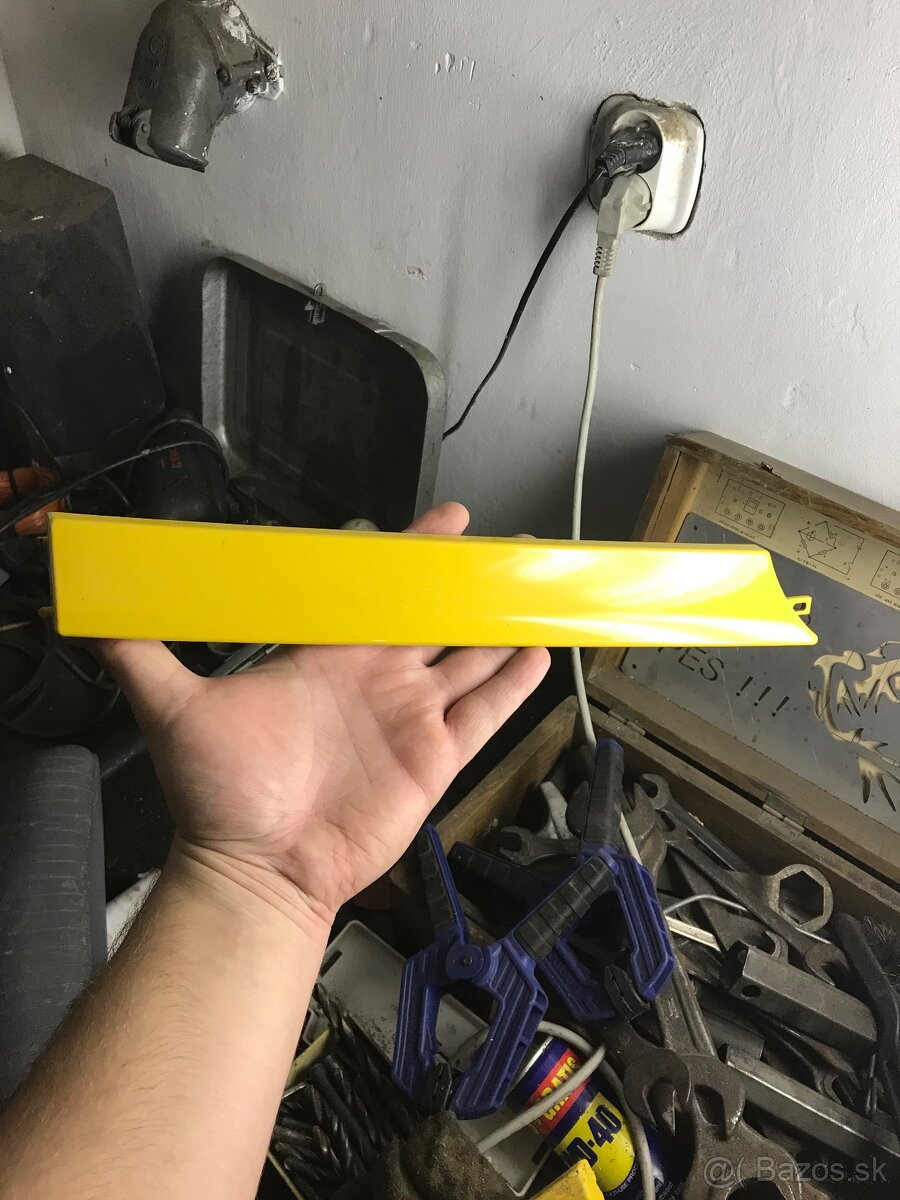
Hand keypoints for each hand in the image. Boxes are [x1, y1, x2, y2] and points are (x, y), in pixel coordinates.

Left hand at [99, 503, 549, 918]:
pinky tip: (537, 655)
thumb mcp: (177, 711)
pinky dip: (513, 686)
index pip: (377, 593)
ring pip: (467, 661)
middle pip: (433, 620)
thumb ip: (142, 656)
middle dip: (469, 585)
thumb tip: (91, 613)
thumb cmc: (221, 794)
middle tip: (508, 548)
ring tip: (534, 594)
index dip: (412, 556)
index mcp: (328, 656)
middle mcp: (374, 680)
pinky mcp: (433, 760)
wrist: (257, 868)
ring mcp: (407, 719)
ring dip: (499, 629)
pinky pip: (484, 715)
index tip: (447, 523)